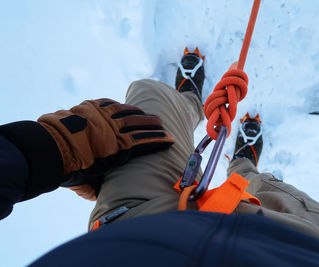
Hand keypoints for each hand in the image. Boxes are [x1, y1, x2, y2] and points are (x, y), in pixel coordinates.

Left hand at [38, 98, 173, 198]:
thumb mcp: (89, 183)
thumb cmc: (71, 170)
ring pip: (126, 111)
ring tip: (146, 114)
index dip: (159, 140)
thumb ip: (99, 188)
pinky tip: (124, 107)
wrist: (50, 149)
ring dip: (138, 113)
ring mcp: (101, 116)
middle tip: (163, 125)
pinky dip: (119, 106)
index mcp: (117, 148)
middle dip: (153, 125)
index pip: (145, 142)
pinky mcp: (90, 107)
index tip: (170, 139)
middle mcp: (113, 129)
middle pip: (139, 124)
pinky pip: (109, 104)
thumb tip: (101, 196)